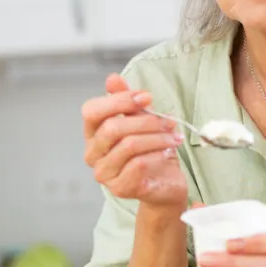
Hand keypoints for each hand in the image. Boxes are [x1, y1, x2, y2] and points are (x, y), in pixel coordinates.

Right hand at [82, 73, 186, 207]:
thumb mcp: (141, 120)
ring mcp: (104, 173)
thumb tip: (112, 78)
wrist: (165, 183)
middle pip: (112, 128)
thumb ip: (126, 100)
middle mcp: (92, 154)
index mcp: (93, 133)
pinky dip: (157, 155)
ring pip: (128, 146)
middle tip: (169, 122)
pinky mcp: (119, 188)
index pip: (91, 111)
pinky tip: (168, 153)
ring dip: (156, 138)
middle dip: (145, 121)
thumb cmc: (150, 150)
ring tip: (174, 138)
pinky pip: (138, 165)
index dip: (119, 101)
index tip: (147, 98)